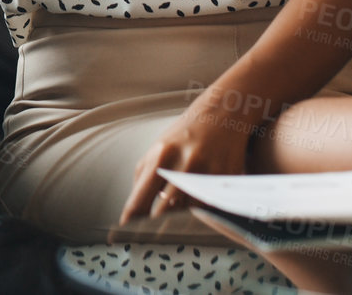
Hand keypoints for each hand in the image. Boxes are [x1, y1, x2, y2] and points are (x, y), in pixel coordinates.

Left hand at [117, 92, 260, 226]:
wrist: (222, 113)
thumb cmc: (185, 134)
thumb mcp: (157, 149)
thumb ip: (143, 178)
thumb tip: (135, 212)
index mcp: (160, 157)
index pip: (140, 199)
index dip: (131, 221)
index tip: (123, 235)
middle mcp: (183, 165)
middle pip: (163, 213)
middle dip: (155, 229)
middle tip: (149, 238)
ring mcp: (207, 173)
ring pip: (188, 215)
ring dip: (180, 225)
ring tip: (173, 230)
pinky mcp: (227, 179)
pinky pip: (211, 209)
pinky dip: (202, 217)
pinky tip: (197, 218)